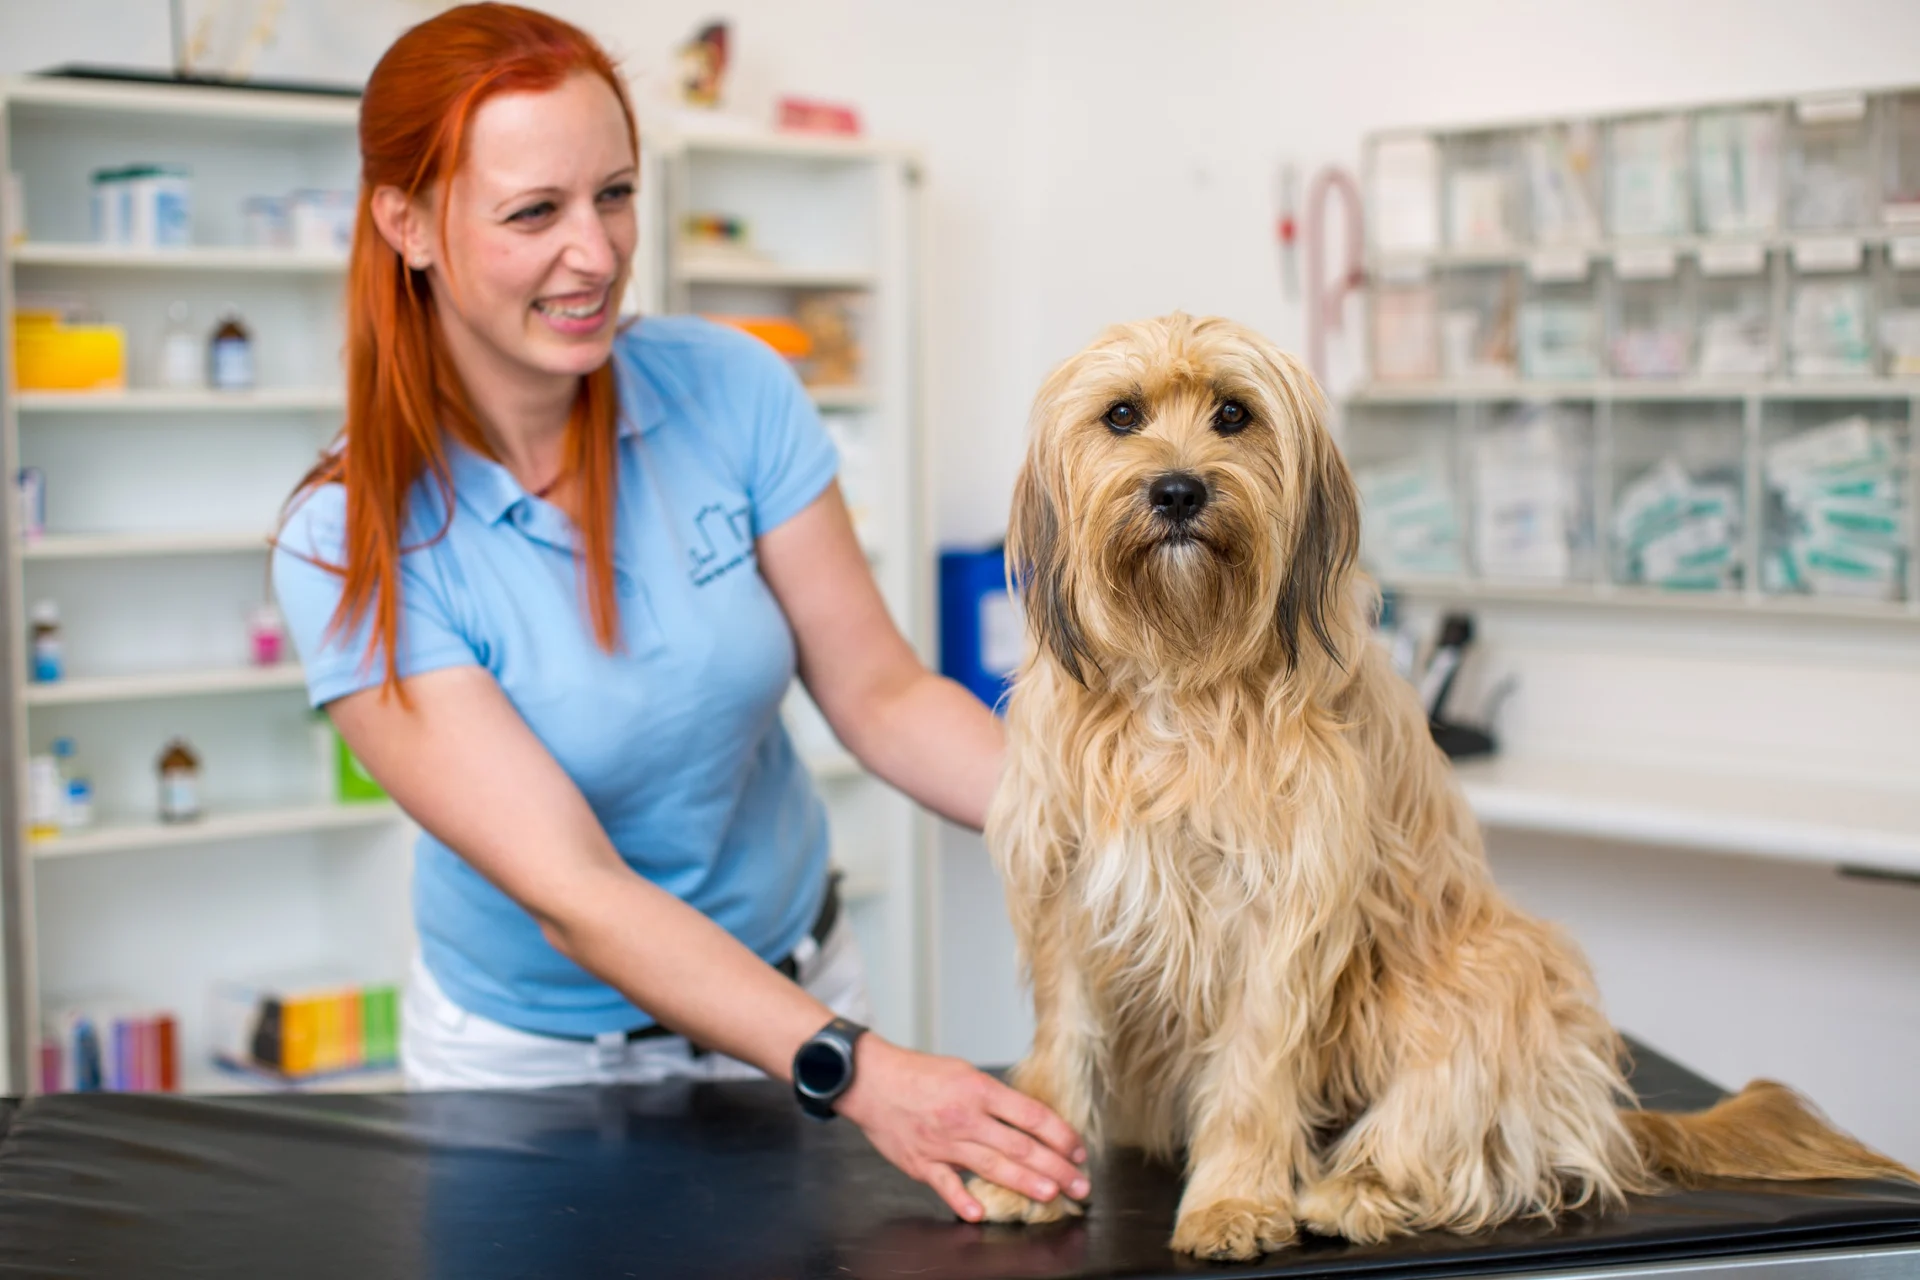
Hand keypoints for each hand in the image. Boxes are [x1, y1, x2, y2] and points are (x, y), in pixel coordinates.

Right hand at [834, 1035, 1089, 1220]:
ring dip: (1026, 1183)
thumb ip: (994, 1099)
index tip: (1078, 1150)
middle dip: (1056, 1167)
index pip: (1031, 1115)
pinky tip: (980, 1213)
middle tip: (1080, 1184)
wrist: (870, 1080)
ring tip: (1051, 1194)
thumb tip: (1028, 1122)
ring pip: (992, 1167)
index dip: (1059, 1135)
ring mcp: (943, 1142)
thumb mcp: (964, 1073)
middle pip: (1019, 1146)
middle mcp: (965, 1117)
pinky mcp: (921, 1163)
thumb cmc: (918, 1074)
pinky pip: (945, 1184)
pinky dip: (962, 1200)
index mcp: (979, 1090)